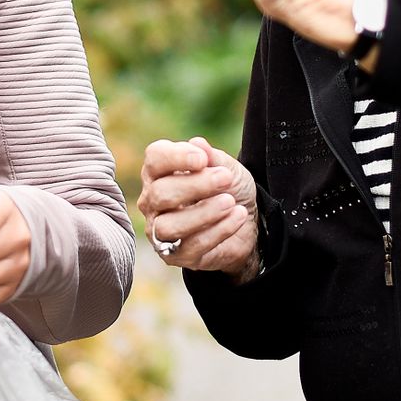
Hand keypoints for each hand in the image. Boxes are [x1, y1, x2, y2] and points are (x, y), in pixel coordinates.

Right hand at [138, 136, 260, 279]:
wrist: (248, 223)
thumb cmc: (228, 190)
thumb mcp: (227, 168)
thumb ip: (213, 158)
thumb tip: (198, 144)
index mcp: (159, 173)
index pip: (154, 159)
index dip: (175, 157)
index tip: (202, 158)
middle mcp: (152, 202)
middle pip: (160, 193)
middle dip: (196, 185)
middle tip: (226, 179)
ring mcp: (160, 231)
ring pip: (169, 225)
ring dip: (203, 213)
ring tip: (230, 202)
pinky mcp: (176, 256)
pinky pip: (191, 246)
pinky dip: (218, 230)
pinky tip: (237, 217)